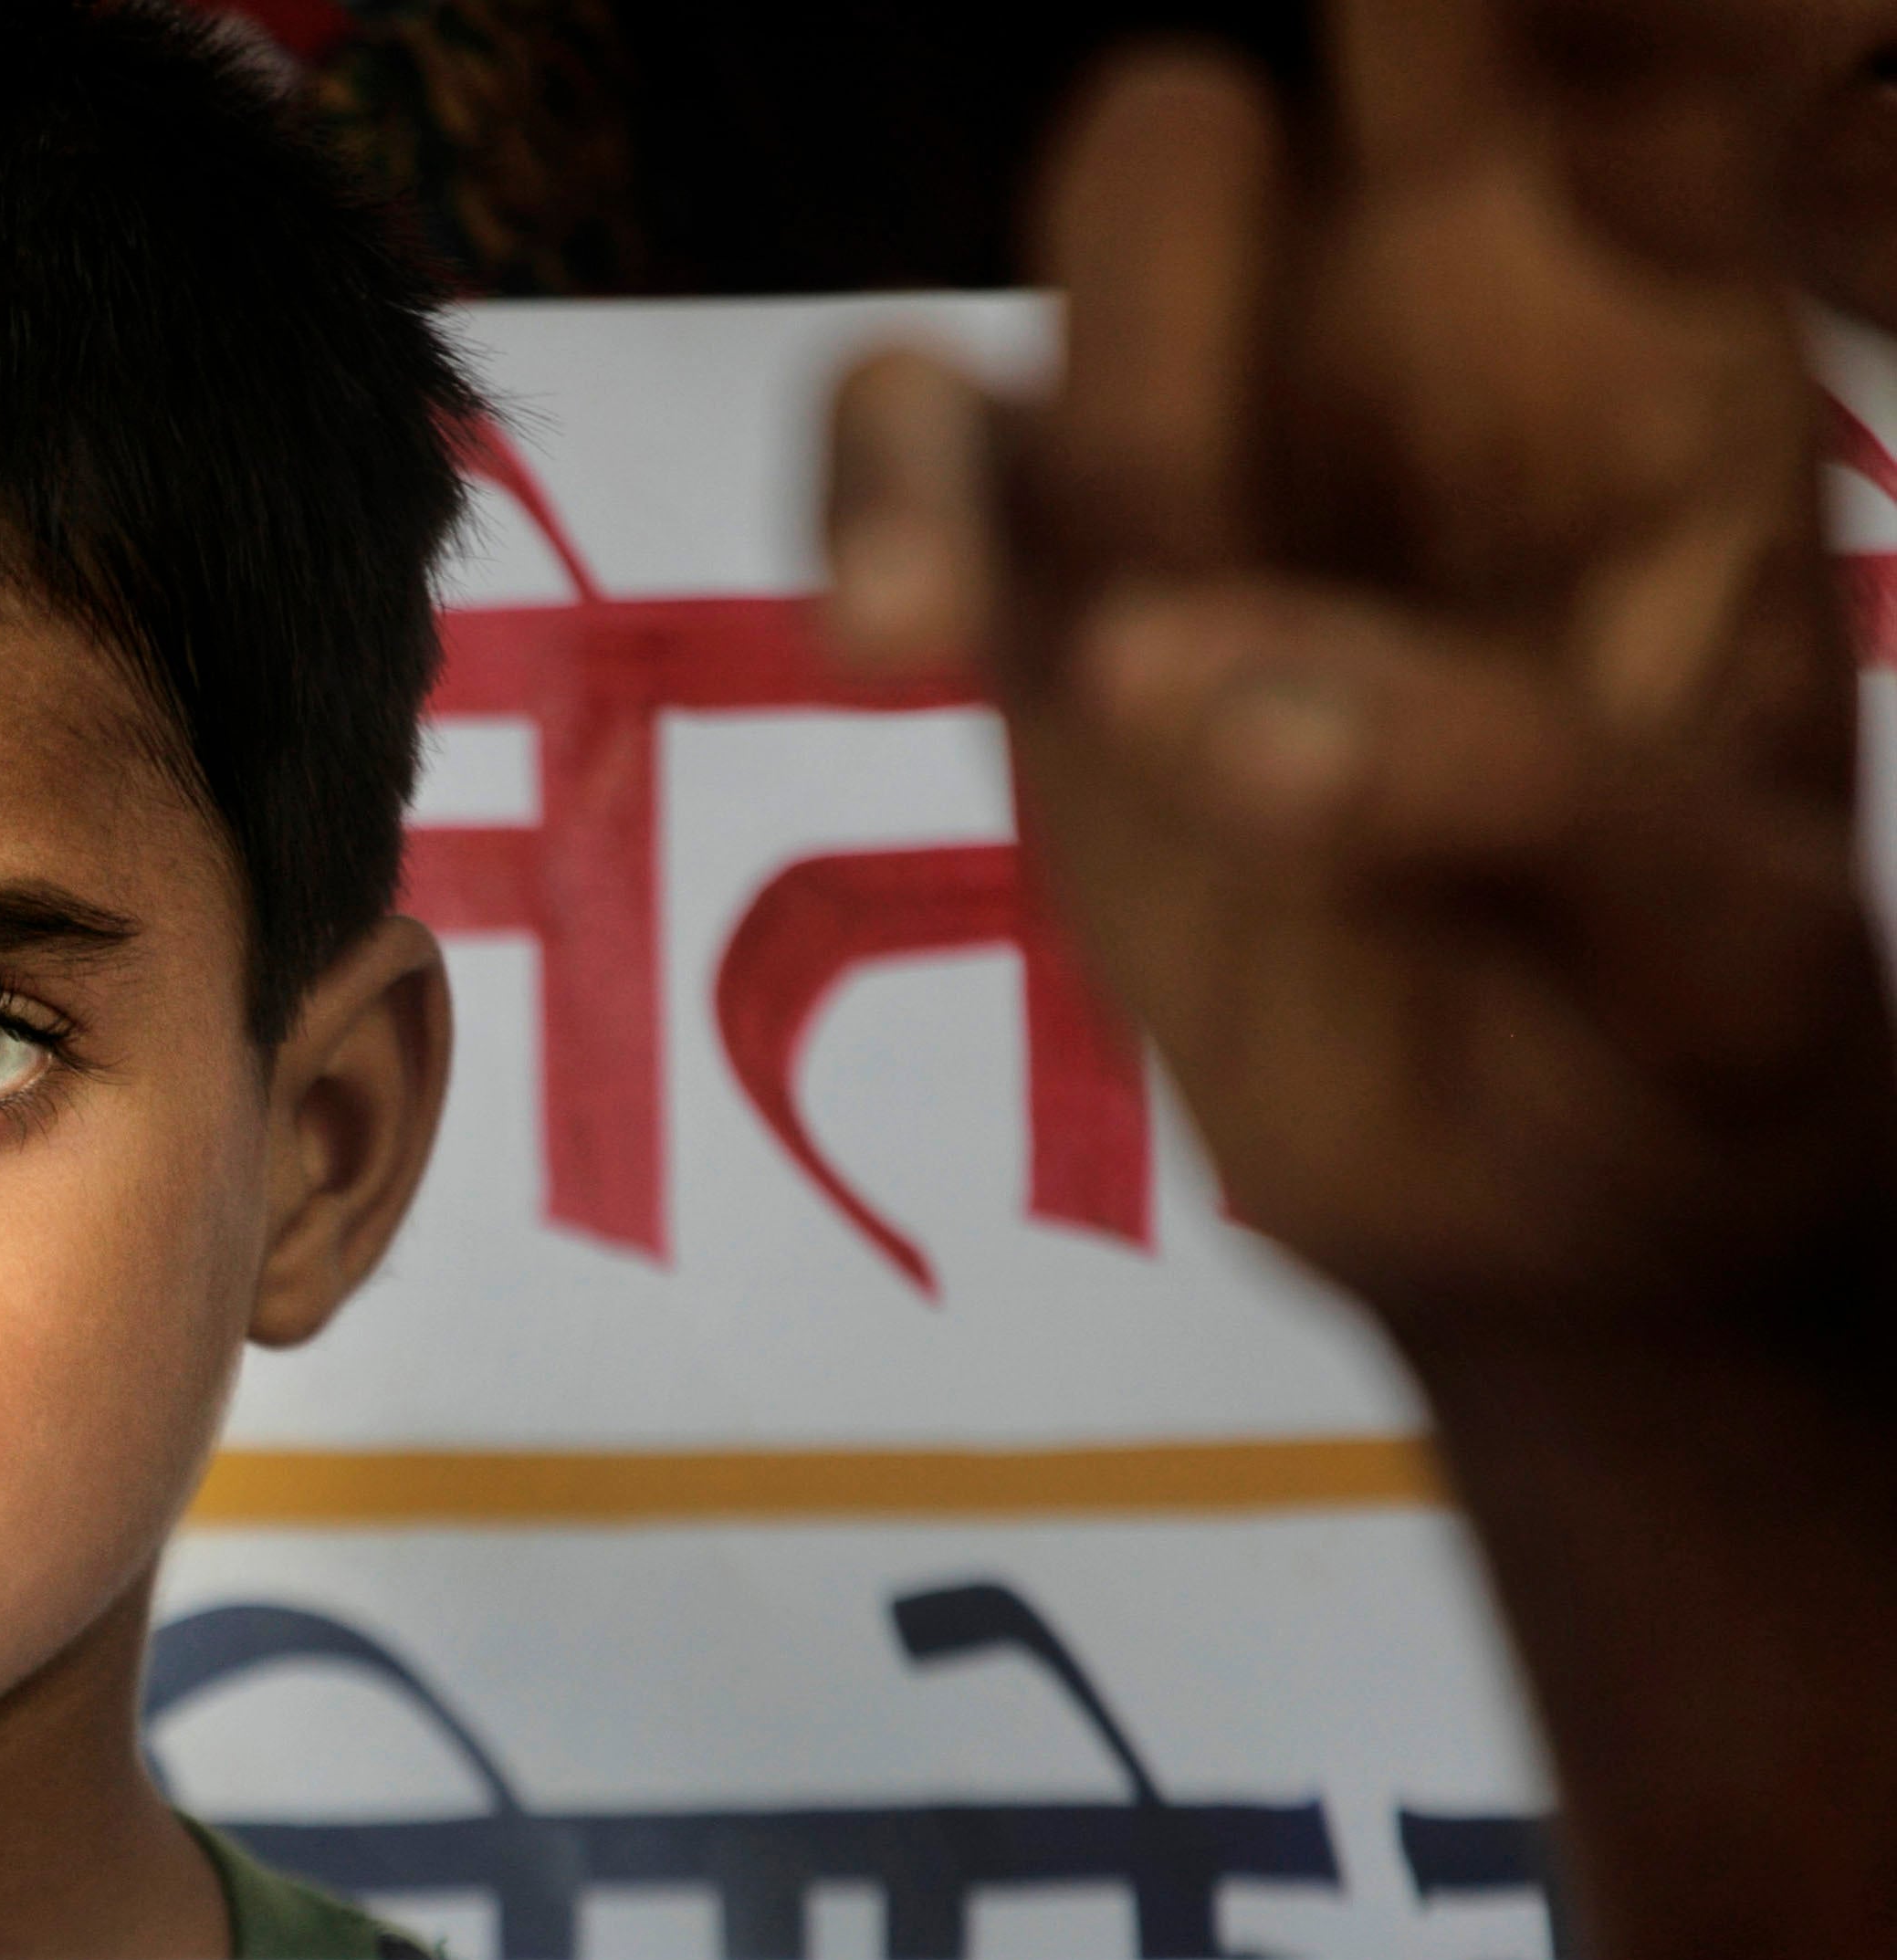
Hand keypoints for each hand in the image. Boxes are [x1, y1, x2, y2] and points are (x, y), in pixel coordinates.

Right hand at [827, 0, 1896, 1340]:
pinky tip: (890, 643)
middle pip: (1364, 51)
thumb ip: (1500, 787)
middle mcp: (1447, 341)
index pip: (1608, 54)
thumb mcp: (1705, 943)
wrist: (1563, 1218)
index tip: (1459, 150)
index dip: (1505, 34)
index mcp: (1671, 357)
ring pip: (1131, 190)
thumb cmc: (1689, 1037)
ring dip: (1112, 316)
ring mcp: (1238, 454)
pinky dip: (876, 509)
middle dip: (1266, 154)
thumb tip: (1156, 678)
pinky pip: (913, 442)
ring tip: (1039, 604)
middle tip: (1265, 405)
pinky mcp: (1045, 600)